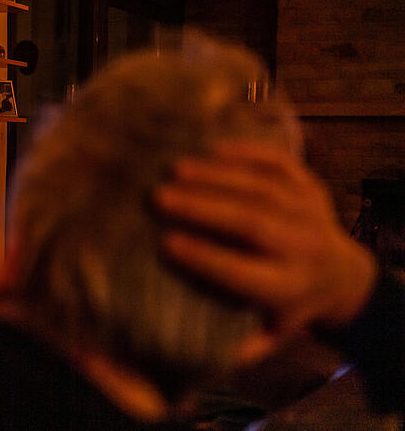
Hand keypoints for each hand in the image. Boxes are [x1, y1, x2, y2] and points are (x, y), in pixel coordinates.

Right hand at [153, 141, 376, 361]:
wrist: (341, 275)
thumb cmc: (289, 306)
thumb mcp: (271, 335)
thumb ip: (237, 345)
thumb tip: (189, 352)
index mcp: (287, 288)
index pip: (242, 273)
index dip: (204, 258)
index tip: (164, 243)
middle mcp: (303, 249)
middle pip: (252, 224)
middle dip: (202, 209)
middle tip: (158, 197)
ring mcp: (311, 213)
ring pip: (263, 189)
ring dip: (216, 176)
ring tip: (175, 168)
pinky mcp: (312, 186)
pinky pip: (280, 165)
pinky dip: (247, 154)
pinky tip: (212, 148)